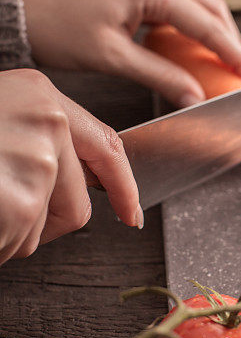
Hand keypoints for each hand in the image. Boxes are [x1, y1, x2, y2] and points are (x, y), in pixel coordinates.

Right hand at [0, 69, 140, 264]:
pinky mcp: (20, 198)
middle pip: (77, 202)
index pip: (107, 146)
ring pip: (46, 227)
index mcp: (41, 95)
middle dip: (45, 223)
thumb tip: (85, 183)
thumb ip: (39, 140)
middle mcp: (47, 120)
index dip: (123, 186)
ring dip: (12, 233)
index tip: (131, 213)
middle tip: (3, 213)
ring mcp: (35, 158)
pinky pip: (20, 242)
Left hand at [22, 0, 240, 106]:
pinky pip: (174, 2)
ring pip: (194, 2)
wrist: (17, 4)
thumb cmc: (56, 26)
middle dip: (230, 41)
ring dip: (212, 32)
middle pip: (209, 6)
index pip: (207, 23)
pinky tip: (191, 47)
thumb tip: (196, 97)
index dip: (235, 53)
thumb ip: (160, 76)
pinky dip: (190, 25)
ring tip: (223, 64)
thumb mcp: (111, 57)